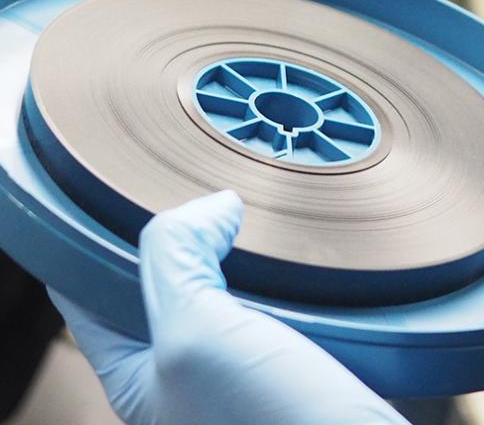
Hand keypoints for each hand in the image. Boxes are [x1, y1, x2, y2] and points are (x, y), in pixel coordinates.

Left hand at [49, 192, 408, 424]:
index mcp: (138, 373)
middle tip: (193, 184)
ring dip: (233, 242)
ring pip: (222, 278)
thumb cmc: (271, 424)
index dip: (95, 236)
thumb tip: (214, 206)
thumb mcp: (195, 336)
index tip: (117, 190)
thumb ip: (179, 258)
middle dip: (176, 230)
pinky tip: (289, 240)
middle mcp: (185, 365)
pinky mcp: (290, 348)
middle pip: (162, 277)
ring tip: (243, 203)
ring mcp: (240, 356)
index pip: (91, 291)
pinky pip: (272, 291)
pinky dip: (276, 262)